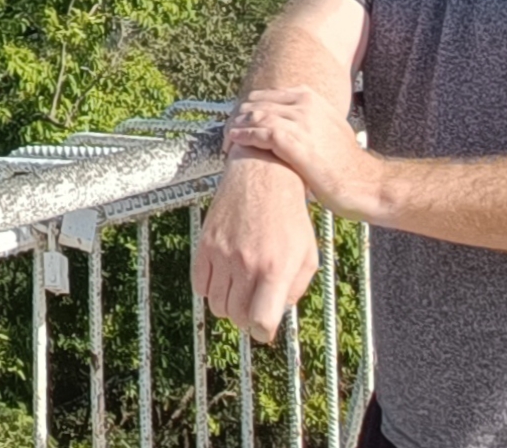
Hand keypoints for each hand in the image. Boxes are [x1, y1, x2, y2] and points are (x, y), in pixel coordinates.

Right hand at [194, 150, 318, 340]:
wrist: (263, 174)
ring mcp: (223, 252)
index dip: (262, 332)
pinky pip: (199, 284)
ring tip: (239, 292)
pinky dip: (209, 289)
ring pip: (216, 304)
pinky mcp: (206, 242)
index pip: (260, 322)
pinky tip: (224, 278)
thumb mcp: (308, 255)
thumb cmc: (289, 215)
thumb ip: (296, 290)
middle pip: (236, 316)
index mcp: (275, 268)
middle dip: (246, 319)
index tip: (264, 328)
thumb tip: (276, 312)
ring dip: (228, 305)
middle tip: (253, 307)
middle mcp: (246, 263)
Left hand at [225, 87, 382, 219]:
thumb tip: (288, 122)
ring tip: (226, 139)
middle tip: (228, 131)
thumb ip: (309, 119)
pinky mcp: (294, 142)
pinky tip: (233, 143)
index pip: (267, 96)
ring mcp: (299, 121)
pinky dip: (242, 137)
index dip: (249, 108)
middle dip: (239, 117)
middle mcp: (304, 105)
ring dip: (236, 127)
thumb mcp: (329, 128)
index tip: (239, 120)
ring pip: (254, 116)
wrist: (366, 184)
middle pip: (257, 103)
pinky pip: (259, 133)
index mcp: (310, 98)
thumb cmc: (348, 164)